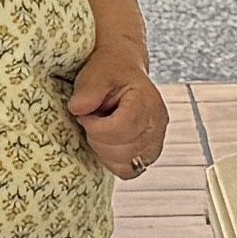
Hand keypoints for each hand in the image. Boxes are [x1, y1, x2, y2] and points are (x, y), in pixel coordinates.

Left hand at [68, 43, 168, 180]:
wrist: (121, 67)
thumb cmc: (108, 69)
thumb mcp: (95, 72)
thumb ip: (87, 90)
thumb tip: (78, 110)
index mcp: (147, 102)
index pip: (121, 130)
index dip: (95, 127)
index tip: (85, 114)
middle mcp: (158, 123)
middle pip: (125, 151)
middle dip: (99, 139)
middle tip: (92, 119)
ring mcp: (157, 140)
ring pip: (128, 166)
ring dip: (106, 151)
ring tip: (100, 129)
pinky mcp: (150, 152)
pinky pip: (130, 170)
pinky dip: (114, 161)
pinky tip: (107, 143)